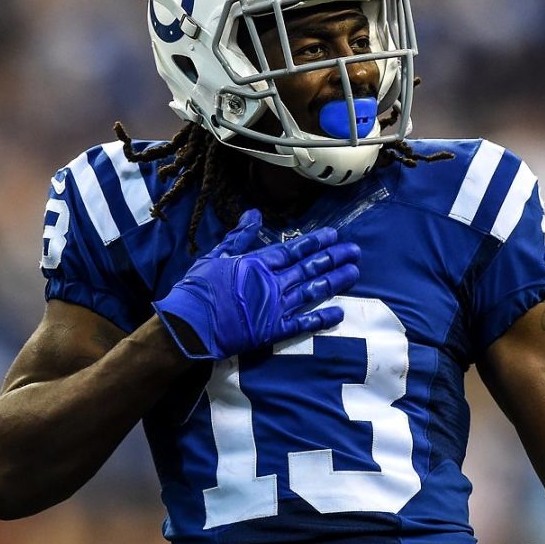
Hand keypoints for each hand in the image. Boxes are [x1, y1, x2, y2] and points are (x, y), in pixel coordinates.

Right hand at [152, 209, 360, 359]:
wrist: (190, 324)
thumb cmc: (198, 288)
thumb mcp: (216, 256)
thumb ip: (239, 236)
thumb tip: (255, 213)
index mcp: (258, 263)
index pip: (294, 249)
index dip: (316, 242)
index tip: (334, 235)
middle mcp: (273, 283)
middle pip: (310, 267)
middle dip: (334, 257)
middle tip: (355, 251)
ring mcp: (276, 307)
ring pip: (312, 290)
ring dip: (335, 281)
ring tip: (354, 272)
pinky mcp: (274, 330)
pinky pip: (304, 323)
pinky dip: (322, 318)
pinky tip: (339, 312)